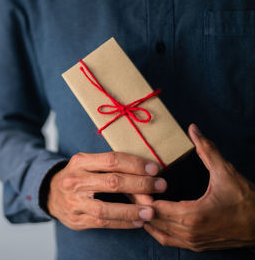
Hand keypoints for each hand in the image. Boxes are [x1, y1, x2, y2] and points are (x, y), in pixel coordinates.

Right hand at [47, 152, 166, 229]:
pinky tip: (137, 222)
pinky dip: (122, 223)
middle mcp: (75, 180)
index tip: (154, 169)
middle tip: (160, 186)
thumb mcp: (88, 165)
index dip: (135, 164)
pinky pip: (103, 223)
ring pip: (106, 208)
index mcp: (80, 162)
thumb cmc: (77, 176)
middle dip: (140, 184)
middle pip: (112, 182)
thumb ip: (111, 169)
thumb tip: (147, 177)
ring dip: (132, 210)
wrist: (50, 194)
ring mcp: (74, 202)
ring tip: (151, 211)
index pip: (112, 160)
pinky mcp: (76, 219)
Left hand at [144, 124, 254, 251]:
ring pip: (158, 232)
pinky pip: (168, 240)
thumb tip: (193, 129)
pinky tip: (153, 217)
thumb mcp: (226, 172)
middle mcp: (189, 233)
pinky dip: (157, 229)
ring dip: (147, 217)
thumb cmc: (246, 200)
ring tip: (139, 201)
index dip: (142, 195)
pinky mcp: (195, 247)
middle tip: (132, 189)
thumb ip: (207, 150)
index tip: (135, 183)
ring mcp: (192, 242)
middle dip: (140, 204)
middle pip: (152, 219)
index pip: (154, 207)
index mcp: (193, 215)